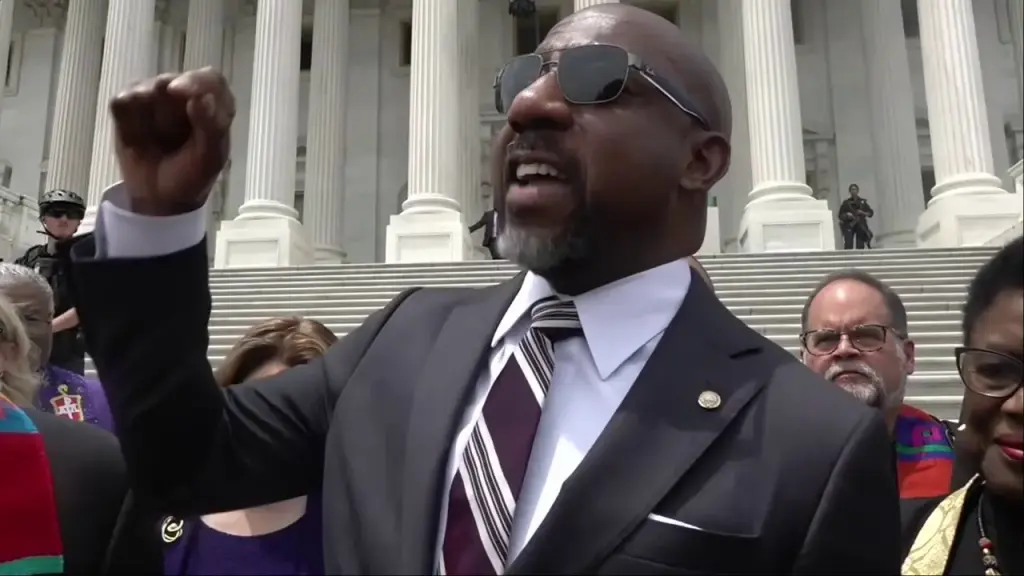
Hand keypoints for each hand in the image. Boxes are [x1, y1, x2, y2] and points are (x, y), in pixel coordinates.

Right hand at [110, 67, 234, 216]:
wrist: (160, 199)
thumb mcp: (209, 158)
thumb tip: (202, 97)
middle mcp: (184, 96)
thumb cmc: (192, 176)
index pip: (209, 79)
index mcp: (213, 105)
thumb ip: (210, 126)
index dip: (197, 81)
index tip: (181, 92)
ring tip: (153, 140)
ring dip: (147, 114)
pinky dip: (127, 120)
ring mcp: (154, 100)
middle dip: (168, 103)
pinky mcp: (128, 108)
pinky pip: (121, 102)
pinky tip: (136, 139)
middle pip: (173, 81)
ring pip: (144, 88)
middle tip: (164, 128)